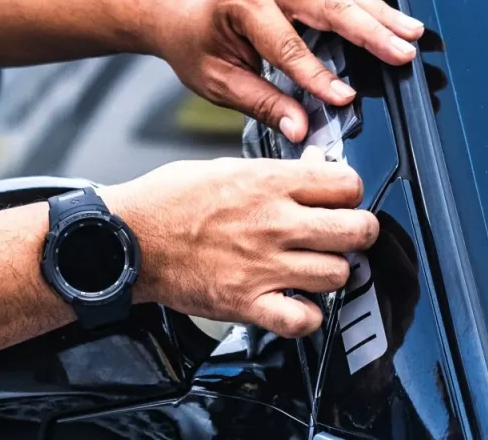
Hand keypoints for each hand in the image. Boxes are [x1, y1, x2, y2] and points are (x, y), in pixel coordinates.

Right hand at [99, 154, 377, 337]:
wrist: (129, 239)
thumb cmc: (169, 200)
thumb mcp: (226, 167)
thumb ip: (276, 172)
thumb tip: (314, 171)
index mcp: (270, 184)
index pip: (348, 185)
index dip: (351, 192)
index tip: (342, 198)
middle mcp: (275, 224)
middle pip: (357, 230)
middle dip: (358, 231)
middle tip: (345, 233)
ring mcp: (265, 266)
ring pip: (339, 274)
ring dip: (333, 272)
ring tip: (316, 266)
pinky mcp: (248, 303)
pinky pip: (303, 320)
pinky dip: (308, 316)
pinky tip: (299, 303)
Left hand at [151, 0, 422, 141]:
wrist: (173, 3)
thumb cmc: (190, 41)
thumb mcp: (215, 80)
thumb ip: (261, 103)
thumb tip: (300, 128)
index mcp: (242, 2)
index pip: (289, 46)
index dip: (318, 76)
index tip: (346, 99)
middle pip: (329, 6)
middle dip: (371, 32)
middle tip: (404, 53)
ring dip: (381, 11)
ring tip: (412, 32)